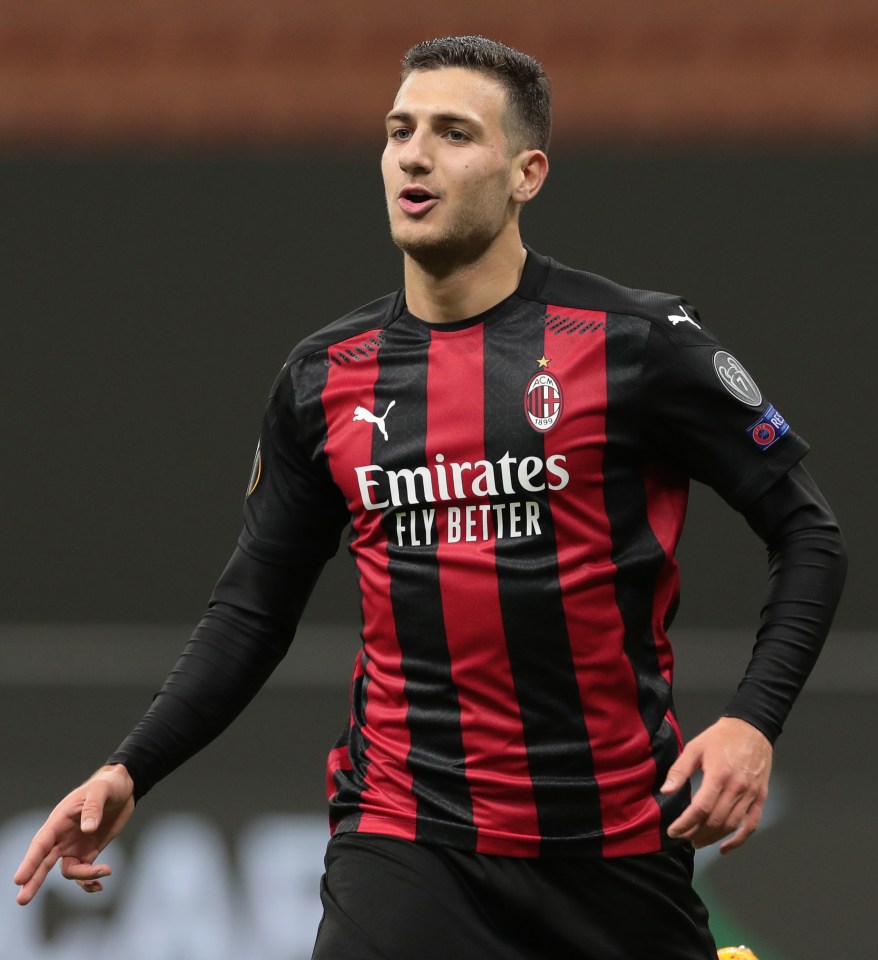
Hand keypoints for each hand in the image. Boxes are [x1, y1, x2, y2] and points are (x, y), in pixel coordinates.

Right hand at [14, 764, 135, 904]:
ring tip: (104, 871)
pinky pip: (83, 873)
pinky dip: (89, 881)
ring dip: (83, 876)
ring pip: (68, 870)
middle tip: (22, 900)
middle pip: (43, 862)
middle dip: (33, 881)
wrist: (122, 789)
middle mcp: (62, 837)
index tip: (20, 879)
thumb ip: (93, 807)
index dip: (30, 862)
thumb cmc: (106, 785)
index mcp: (59, 820)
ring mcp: (74, 846)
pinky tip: (99, 886)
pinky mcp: (89, 852)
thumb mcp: (100, 790)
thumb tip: (88, 829)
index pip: (41, 843)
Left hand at [660, 716, 771, 853]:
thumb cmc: (720, 737)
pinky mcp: (760, 798)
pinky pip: (751, 825)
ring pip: (731, 826)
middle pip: (715, 821)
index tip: (673, 831)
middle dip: (695, 833)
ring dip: (712, 838)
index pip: (701, 808)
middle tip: (682, 837)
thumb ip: (680, 770)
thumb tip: (665, 791)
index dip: (685, 823)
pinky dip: (738, 841)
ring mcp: (751, 795)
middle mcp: (737, 788)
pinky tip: (723, 848)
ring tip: (696, 842)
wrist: (752, 729)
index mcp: (719, 775)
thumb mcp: (695, 747)